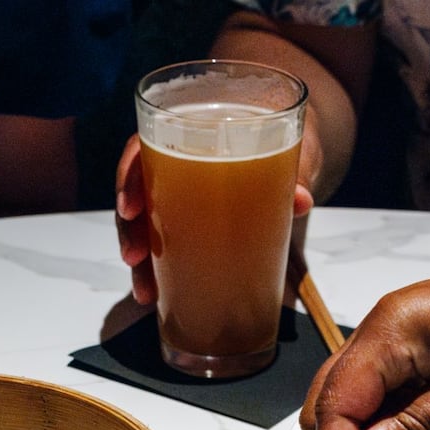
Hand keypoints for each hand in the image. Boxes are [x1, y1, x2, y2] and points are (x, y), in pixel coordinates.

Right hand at [115, 128, 320, 306]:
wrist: (291, 154)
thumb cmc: (279, 140)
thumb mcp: (287, 150)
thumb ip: (292, 172)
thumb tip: (300, 200)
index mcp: (186, 135)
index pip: (141, 148)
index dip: (129, 177)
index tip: (130, 209)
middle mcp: (174, 166)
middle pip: (137, 194)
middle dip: (130, 230)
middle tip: (134, 257)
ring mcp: (180, 198)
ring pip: (146, 225)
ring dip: (140, 260)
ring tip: (147, 291)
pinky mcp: (191, 225)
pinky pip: (166, 244)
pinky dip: (160, 269)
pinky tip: (159, 294)